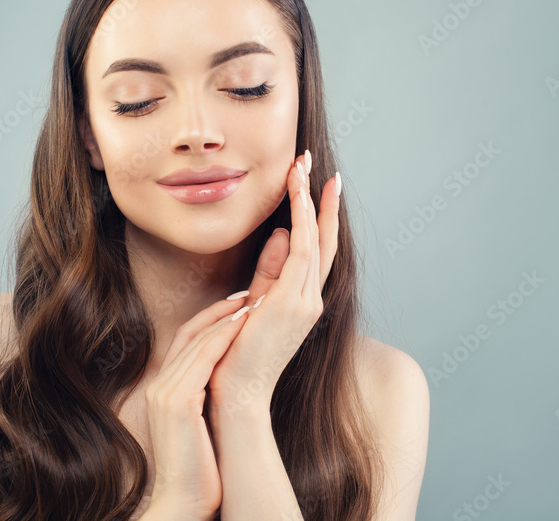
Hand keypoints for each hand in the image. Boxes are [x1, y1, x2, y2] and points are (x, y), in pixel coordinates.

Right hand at [143, 296, 253, 518]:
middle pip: (188, 333)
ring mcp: (165, 393)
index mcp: (164, 390)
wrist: (183, 504)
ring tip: (251, 305)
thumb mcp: (197, 427)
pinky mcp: (177, 403)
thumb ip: (203, 400)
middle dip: (218, 311)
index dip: (210, 320)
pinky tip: (243, 327)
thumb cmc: (199, 471)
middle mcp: (160, 386)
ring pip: (196, 342)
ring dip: (225, 320)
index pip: (185, 341)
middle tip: (247, 295)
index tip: (235, 306)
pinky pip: (201, 359)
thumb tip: (225, 384)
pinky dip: (222, 338)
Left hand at [206, 150, 340, 414]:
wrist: (234, 394)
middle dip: (319, 199)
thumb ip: (267, 272)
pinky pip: (305, 250)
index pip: (318, 251)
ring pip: (316, 238)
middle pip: (324, 239)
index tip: (318, 184)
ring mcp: (306, 302)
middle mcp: (311, 300)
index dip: (320, 216)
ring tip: (303, 167)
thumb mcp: (253, 305)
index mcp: (302, 303)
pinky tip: (297, 194)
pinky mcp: (292, 303)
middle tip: (313, 163)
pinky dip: (304, 219)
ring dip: (309, 200)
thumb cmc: (236, 355)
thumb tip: (277, 235)